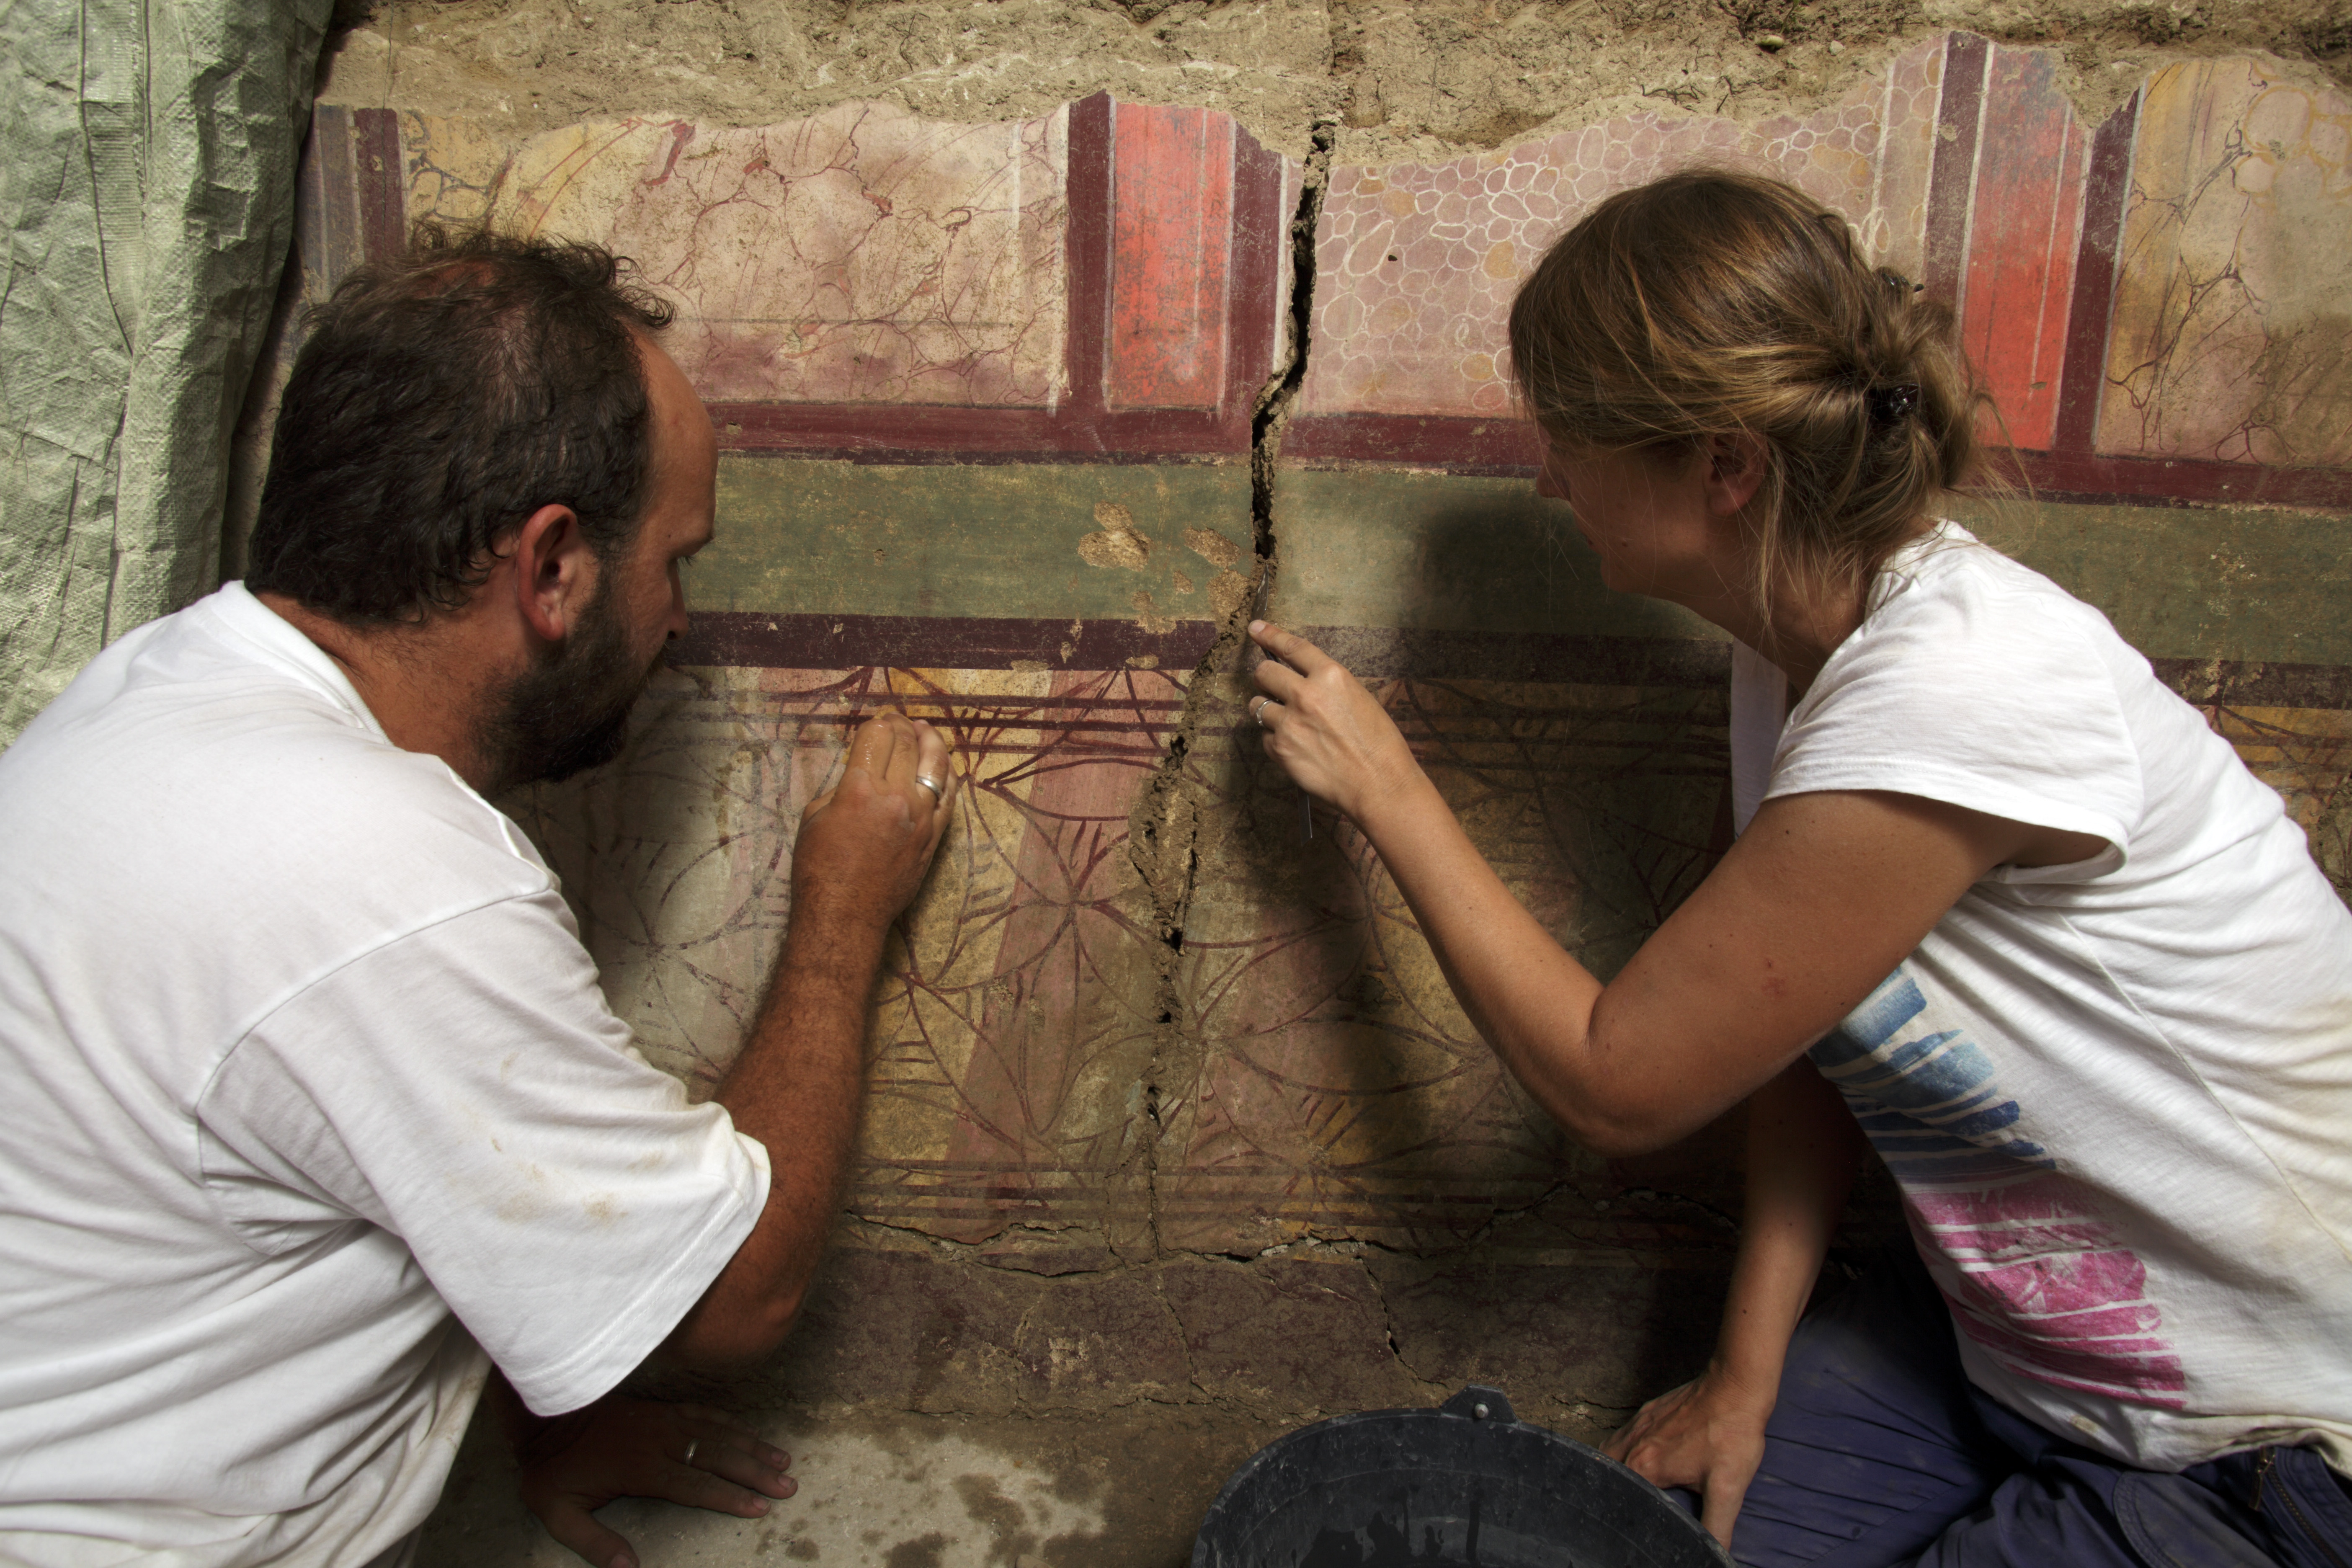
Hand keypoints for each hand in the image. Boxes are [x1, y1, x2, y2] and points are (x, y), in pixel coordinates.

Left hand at [515, 1396, 794, 1567]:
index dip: (728, 1497)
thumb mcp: (559, 1514)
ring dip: (752, 1447)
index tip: (758, 1507)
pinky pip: (705, 1414)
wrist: (545, 1417)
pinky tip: (752, 1433)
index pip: (694, 1485)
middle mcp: (659, 1441)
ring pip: (717, 1433)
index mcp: (640, 1468)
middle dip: (755, 1473)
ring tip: (783, 1461)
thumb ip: (593, 1543)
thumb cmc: (553, 1471)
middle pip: (717, 1457)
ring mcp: (663, 1422)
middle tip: (787, 1486)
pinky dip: (732, 1423)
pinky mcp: (662, 1410)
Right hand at [792, 711, 957, 931]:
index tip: (877, 721)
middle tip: (897, 721)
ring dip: (931, 741)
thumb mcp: (813, 817)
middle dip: (902, 725)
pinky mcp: (934, 837)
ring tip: (925, 731)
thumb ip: (841, 786)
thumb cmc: (819, 870)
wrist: (844, 915)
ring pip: (936, 764)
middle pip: (907, 743)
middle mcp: (894, 798)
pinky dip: (947, 775)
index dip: (877, 722)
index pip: (877, 736)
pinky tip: (943, 766)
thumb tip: (861, 768)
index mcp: (858, 789)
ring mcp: (920, 817)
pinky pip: (949, 796)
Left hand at [1246, 621, 1420, 822]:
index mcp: (1330, 676)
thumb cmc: (1379, 744)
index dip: (1270, 635)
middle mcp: (1305, 695)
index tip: (1256, 629)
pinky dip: (1275, 741)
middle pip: (1264, 673)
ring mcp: (1289, 723)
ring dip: (1267, 711)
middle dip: (1266, 678)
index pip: (1292, 647)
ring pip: (1257, 706)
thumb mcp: (1359, 699)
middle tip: (1273, 687)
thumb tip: (1302, 680)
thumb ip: (1327, 685)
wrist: (1378, 784)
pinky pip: (1264, 737)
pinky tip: (1297, 749)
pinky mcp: (1280, 749)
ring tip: (1290, 725)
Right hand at [1602, 1362, 1773, 1548]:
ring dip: (1615, 1468)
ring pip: (1612, 1450)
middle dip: (1613, 1489)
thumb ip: (1718, 1528)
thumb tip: (1718, 1556)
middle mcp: (1634, 1443)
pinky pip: (1626, 1433)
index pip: (1620, 1497)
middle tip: (1626, 1506)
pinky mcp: (1651, 1410)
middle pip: (1608, 1471)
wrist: (1736, 1386)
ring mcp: (1640, 1422)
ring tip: (1627, 1486)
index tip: (1633, 1525)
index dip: (1626, 1514)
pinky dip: (1625, 1447)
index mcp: (1645, 1466)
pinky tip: (1643, 1454)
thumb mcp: (1727, 1489)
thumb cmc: (1731, 1435)